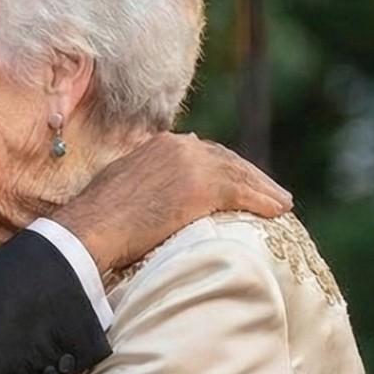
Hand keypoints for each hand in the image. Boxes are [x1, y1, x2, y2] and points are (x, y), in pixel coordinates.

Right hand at [50, 133, 291, 277]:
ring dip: (264, 189)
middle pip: (227, 158)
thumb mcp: (123, 184)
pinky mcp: (201, 187)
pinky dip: (263, 201)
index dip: (226, 166)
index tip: (240, 179)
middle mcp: (179, 146)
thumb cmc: (98, 218)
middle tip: (272, 192)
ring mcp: (191, 164)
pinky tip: (278, 212)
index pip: (204, 151)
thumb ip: (146, 181)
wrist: (92, 228)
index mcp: (160, 144)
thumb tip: (154, 196)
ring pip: (240, 173)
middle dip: (251, 175)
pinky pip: (243, 193)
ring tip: (282, 203)